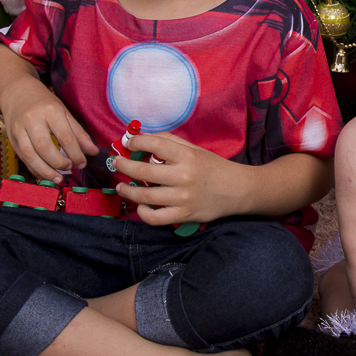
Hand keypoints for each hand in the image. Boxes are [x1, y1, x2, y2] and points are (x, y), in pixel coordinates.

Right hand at [0, 80, 98, 181]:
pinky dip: (34, 169)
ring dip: (45, 171)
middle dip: (58, 163)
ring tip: (58, 178)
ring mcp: (18, 129)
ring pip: (30, 155)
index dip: (75, 153)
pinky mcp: (10, 138)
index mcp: (50, 111)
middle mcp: (32, 120)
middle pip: (45, 147)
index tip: (83, 163)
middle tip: (69, 168)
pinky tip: (45, 174)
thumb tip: (93, 152)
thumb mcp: (64, 112)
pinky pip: (22, 158)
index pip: (65, 136)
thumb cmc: (44, 103)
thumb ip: (78, 134)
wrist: (16, 92)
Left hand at [110, 133, 244, 224]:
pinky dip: (142, 212)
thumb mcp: (194, 149)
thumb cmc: (213, 167)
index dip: (136, 142)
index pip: (154, 145)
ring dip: (127, 190)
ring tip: (122, 186)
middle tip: (117, 163)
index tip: (128, 143)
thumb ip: (169, 142)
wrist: (237, 190)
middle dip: (123, 166)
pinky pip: (155, 218)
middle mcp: (184, 176)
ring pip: (145, 195)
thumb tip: (141, 137)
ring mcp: (183, 198)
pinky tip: (140, 205)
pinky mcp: (183, 215)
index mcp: (187, 156)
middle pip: (143, 171)